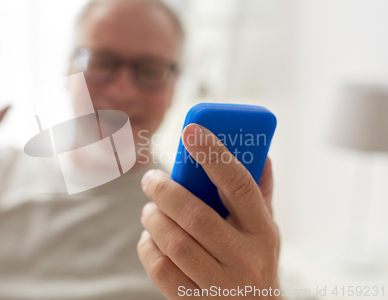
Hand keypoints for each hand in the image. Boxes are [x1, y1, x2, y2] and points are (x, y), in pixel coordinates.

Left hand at [137, 124, 279, 298]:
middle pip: (196, 216)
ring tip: (150, 210)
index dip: (214, 154)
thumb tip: (262, 153)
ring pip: (175, 243)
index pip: (239, 185)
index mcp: (263, 231)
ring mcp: (221, 285)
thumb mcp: (266, 230)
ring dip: (154, 219)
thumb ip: (260, 193)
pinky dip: (148, 249)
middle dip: (165, 191)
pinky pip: (162, 271)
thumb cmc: (256, 262)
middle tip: (151, 180)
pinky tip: (150, 239)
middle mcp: (245, 258)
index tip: (191, 130)